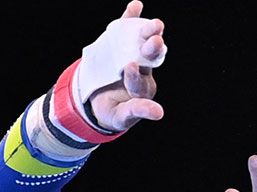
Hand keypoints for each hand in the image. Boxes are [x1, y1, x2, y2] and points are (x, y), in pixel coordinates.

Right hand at [86, 2, 166, 131]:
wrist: (97, 98)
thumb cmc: (113, 110)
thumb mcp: (121, 116)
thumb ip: (136, 111)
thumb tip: (159, 113)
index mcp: (143, 88)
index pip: (141, 82)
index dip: (135, 75)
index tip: (129, 67)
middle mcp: (143, 69)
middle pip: (151, 59)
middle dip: (153, 49)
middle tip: (155, 41)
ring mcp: (133, 54)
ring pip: (143, 41)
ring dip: (148, 31)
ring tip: (155, 23)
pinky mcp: (123, 43)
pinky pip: (128, 29)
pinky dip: (131, 17)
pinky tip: (136, 5)